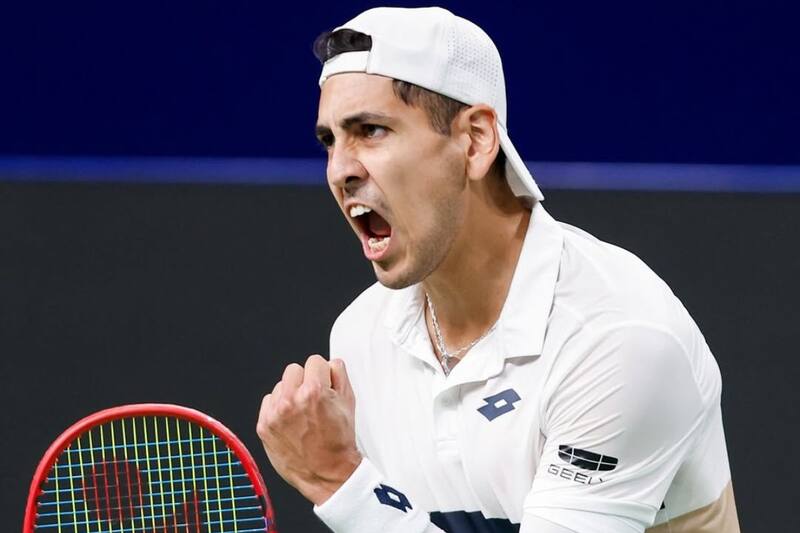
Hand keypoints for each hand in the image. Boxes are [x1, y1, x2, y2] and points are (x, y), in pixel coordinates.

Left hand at [256, 354, 361, 505]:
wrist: (327, 473)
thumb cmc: (339, 442)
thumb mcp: (349, 403)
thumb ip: (340, 375)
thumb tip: (331, 363)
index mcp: (314, 391)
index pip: (315, 361)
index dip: (323, 374)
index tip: (324, 385)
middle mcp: (291, 400)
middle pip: (294, 369)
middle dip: (305, 381)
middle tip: (313, 399)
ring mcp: (275, 414)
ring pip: (280, 385)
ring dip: (291, 394)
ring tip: (302, 414)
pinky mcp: (263, 426)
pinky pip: (268, 402)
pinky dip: (278, 408)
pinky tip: (291, 421)